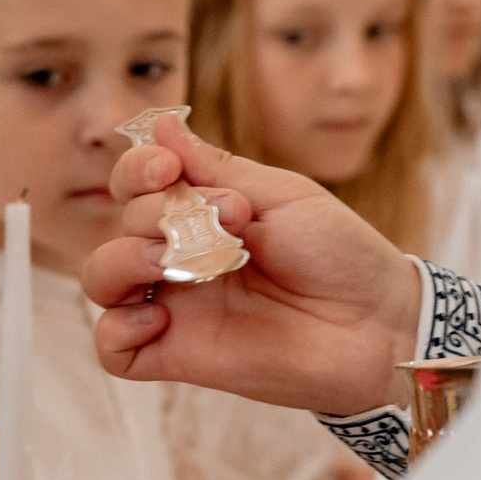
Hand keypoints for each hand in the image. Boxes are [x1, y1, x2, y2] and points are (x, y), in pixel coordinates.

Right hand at [83, 109, 423, 415]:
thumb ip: (215, 167)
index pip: (137, 185)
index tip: (168, 169)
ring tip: (173, 263)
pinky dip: (116, 331)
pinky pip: (113, 349)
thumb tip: (162, 124)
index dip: (137, 170)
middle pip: (120, 224)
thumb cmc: (341, 254)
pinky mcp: (179, 355)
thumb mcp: (281, 195)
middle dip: (156, 213)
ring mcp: (177, 306)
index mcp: (203, 213)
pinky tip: (157, 318)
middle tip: (227, 222)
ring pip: (102, 280)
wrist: (378, 324)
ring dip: (123, 260)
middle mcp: (182, 257)